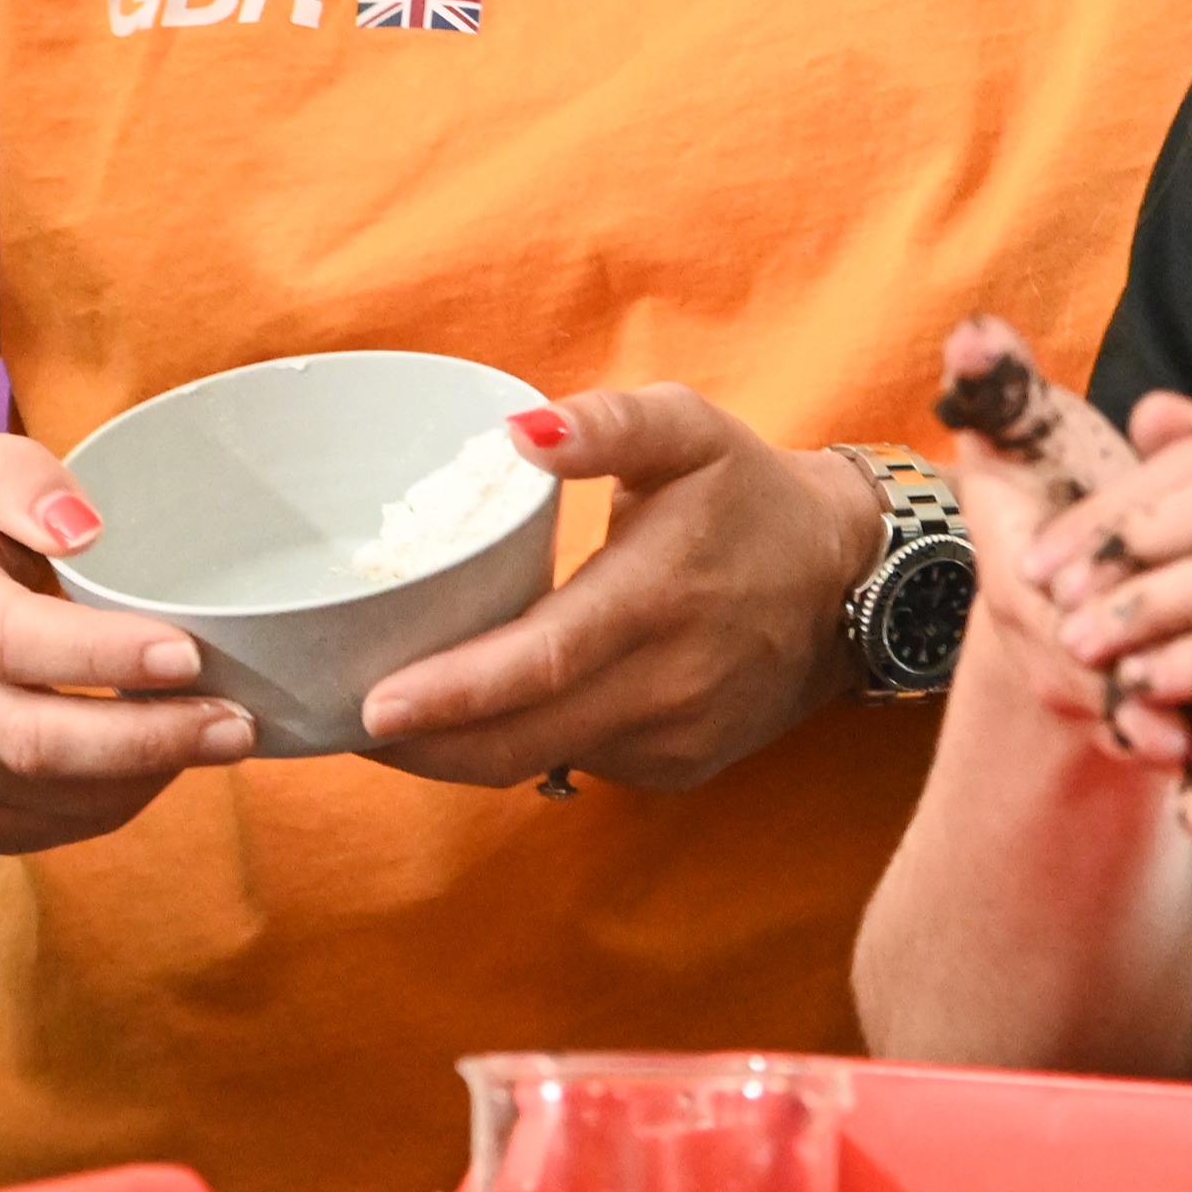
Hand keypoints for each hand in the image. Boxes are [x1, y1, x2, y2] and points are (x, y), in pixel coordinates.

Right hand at [0, 433, 257, 854]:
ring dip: (146, 776)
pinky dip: (116, 804)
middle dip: (147, 740)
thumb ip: (26, 481)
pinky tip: (158, 764)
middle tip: (233, 722)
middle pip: (34, 742)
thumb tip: (80, 529)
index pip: (11, 642)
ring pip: (48, 798)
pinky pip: (46, 829)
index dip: (103, 656)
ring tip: (217, 737)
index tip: (187, 653)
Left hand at [353, 389, 878, 795]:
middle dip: (426, 745)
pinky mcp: (679, 769)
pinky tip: (480, 718)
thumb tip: (517, 433)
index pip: (542, 662)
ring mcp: (674, 739)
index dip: (454, 695)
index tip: (374, 707)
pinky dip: (521, 745)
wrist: (847, 582)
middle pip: (523, 738)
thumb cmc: (749, 496)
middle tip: (344, 722)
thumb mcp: (689, 429)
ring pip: (542, 761)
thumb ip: (607, 422)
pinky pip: (578, 763)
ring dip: (460, 751)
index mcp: (657, 597)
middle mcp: (667, 684)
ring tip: (394, 720)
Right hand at [928, 330, 1191, 896]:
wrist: (1056, 562)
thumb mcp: (1014, 441)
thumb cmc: (1041, 491)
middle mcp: (1089, 656)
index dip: (1120, 679)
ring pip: (1183, 748)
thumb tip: (973, 335)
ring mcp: (1137, 694)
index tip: (1160, 724)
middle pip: (1142, 710)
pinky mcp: (1180, 719)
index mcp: (1044, 596)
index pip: (1080, 640)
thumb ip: (994, 392)